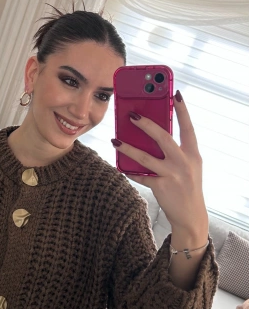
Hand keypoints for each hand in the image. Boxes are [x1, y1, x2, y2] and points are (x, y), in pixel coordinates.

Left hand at [112, 90, 208, 237]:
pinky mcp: (161, 187)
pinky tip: (120, 166)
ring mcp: (173, 175)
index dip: (182, 111)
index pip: (188, 128)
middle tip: (132, 114)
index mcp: (193, 154)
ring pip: (145, 157)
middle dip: (146, 124)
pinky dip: (130, 170)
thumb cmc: (187, 186)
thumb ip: (175, 151)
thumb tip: (152, 135)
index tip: (175, 93)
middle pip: (163, 137)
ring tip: (115, 141)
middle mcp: (184, 162)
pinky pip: (141, 175)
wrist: (191, 215)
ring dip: (128, 148)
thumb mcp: (188, 166)